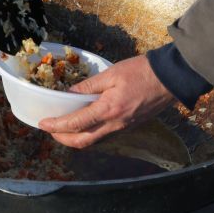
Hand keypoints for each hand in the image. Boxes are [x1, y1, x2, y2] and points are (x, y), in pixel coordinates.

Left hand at [38, 55, 174, 147]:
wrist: (170, 79)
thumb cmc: (141, 71)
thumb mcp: (111, 73)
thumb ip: (88, 86)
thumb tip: (69, 94)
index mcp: (108, 110)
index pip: (76, 124)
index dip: (56, 126)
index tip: (43, 124)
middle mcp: (115, 124)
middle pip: (83, 141)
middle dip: (63, 138)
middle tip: (50, 129)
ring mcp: (123, 128)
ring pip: (94, 141)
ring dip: (76, 138)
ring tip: (64, 127)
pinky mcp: (130, 126)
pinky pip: (105, 136)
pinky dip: (90, 133)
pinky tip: (85, 124)